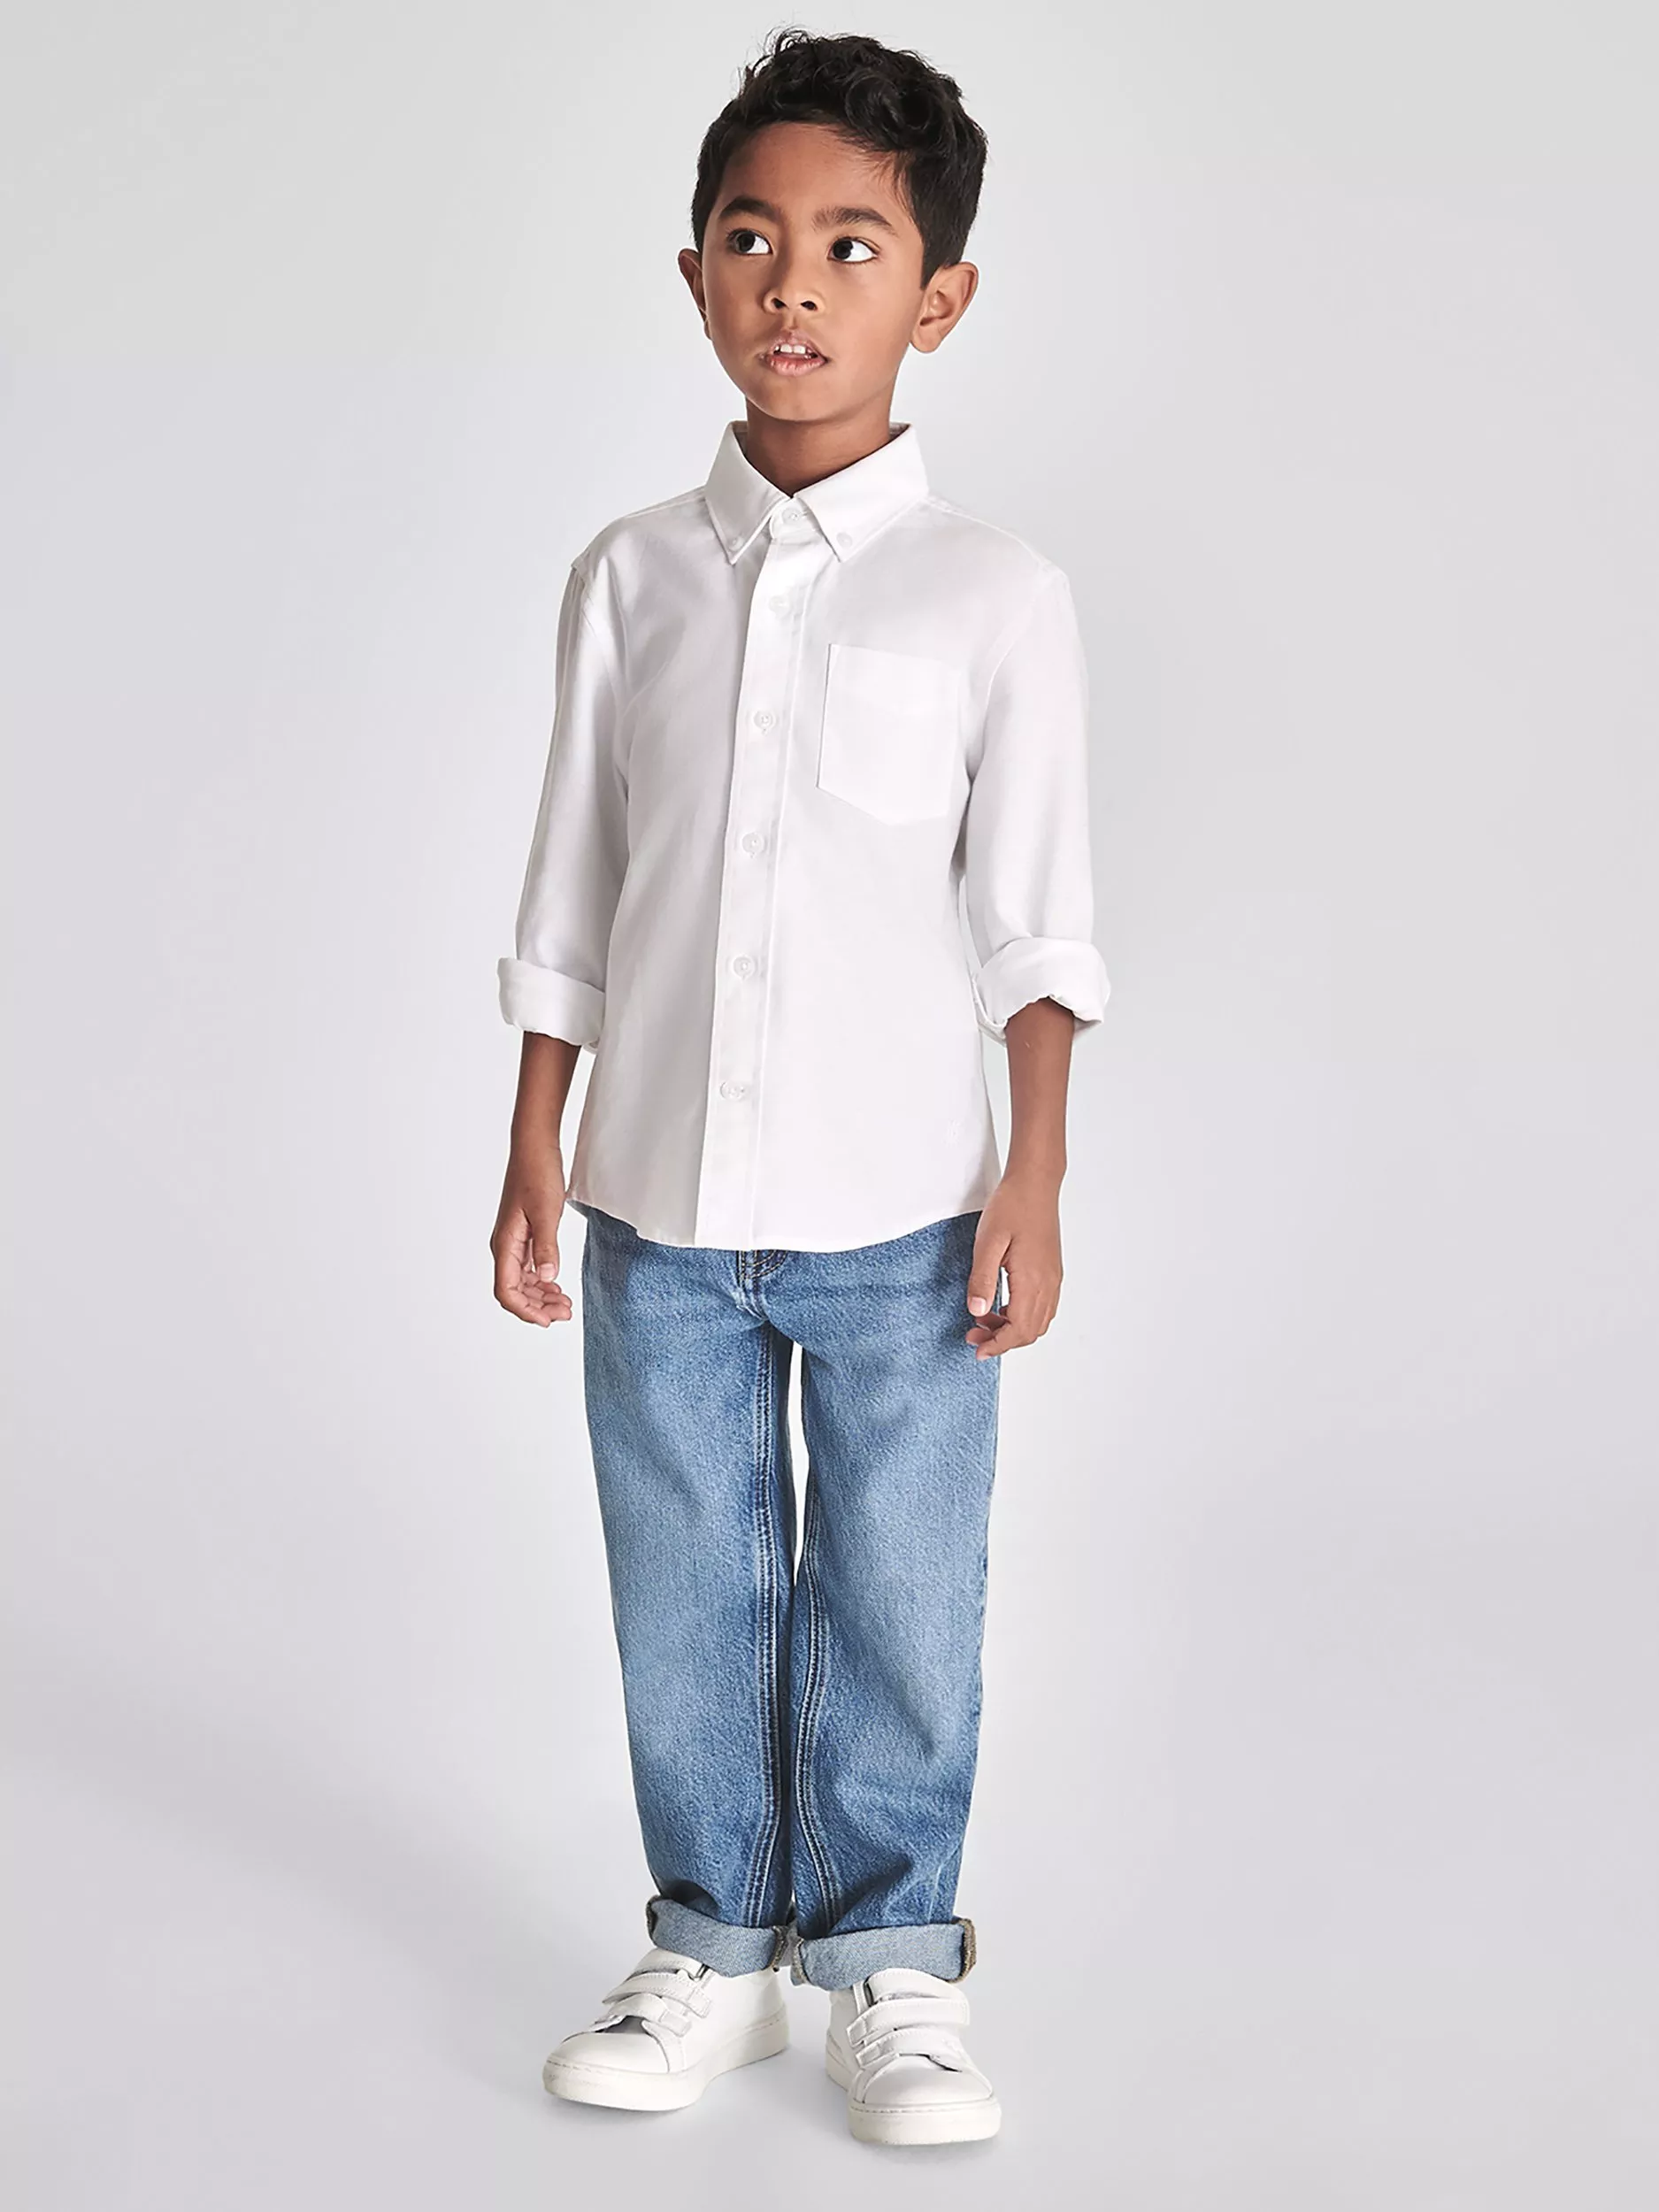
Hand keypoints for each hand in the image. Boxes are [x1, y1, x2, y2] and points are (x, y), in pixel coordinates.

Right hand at [492, 1148, 573, 1326]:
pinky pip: (527, 1267)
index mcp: (505, 1244)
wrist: (534, 1147)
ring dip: (540, 1296)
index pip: (507, 1291)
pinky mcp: (522, 1234)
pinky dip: (540, 1280)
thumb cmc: (537, 1174)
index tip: (548, 1321)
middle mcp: (504, 1246)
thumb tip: (546, 1279)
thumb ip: (546, 1246)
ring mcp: (513, 1241)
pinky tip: (556, 1284)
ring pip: (521, 1281)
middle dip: (537, 1307)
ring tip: (565, 1303)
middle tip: (566, 1312)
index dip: (525, 1311)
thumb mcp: (546, 1212)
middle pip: (513, 1291)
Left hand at [964, 1172, 1062, 1358]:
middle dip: (1002, 1340)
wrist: (1035, 1184)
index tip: (978, 1349)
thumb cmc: (1012, 1206)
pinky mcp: (1052, 1271)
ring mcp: (1053, 1278)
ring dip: (1012, 1329)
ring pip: (1038, 1322)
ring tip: (984, 1318)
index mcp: (1032, 1280)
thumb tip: (976, 1311)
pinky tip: (1002, 1305)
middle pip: (1030, 1331)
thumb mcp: (987, 1242)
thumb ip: (982, 1279)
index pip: (1018, 1329)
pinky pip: (1043, 1307)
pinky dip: (1023, 1316)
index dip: (998, 1344)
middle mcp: (1048, 1284)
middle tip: (974, 1334)